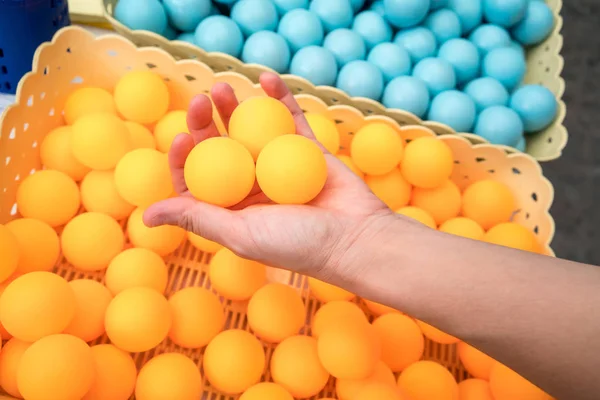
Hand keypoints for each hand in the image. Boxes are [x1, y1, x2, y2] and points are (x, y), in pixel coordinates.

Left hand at [143, 72, 391, 277]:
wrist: (355, 239)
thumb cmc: (297, 243)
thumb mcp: (240, 234)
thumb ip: (197, 218)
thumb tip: (147, 216)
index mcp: (232, 209)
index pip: (198, 179)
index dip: (184, 157)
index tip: (182, 138)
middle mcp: (252, 187)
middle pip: (221, 148)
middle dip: (206, 123)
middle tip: (203, 100)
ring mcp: (278, 166)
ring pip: (251, 131)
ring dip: (236, 107)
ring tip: (224, 87)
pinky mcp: (307, 150)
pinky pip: (291, 120)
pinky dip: (279, 98)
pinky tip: (266, 79)